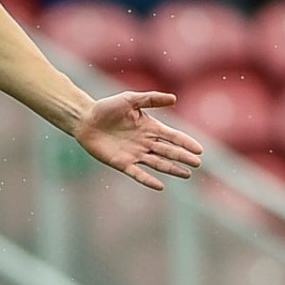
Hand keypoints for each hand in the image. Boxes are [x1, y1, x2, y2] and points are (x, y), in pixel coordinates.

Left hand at [74, 91, 203, 190]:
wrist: (85, 120)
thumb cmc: (107, 107)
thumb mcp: (129, 99)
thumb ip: (151, 99)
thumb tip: (174, 99)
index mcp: (150, 127)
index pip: (173, 136)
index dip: (185, 142)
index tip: (199, 150)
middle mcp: (145, 142)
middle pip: (168, 151)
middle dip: (183, 157)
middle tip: (197, 163)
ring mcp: (135, 154)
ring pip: (158, 163)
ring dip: (172, 169)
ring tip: (186, 174)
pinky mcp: (122, 163)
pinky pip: (137, 173)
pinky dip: (148, 180)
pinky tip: (160, 186)